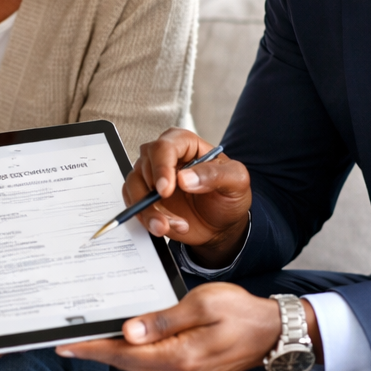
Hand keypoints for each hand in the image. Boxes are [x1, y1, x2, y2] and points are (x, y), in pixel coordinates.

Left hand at [58, 283, 282, 370]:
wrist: (273, 333)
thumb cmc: (241, 312)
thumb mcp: (201, 305)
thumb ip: (162, 321)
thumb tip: (129, 332)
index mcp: (179, 359)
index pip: (123, 355)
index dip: (91, 349)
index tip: (65, 346)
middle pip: (125, 363)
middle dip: (96, 349)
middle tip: (66, 338)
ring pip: (137, 365)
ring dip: (114, 351)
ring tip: (87, 335)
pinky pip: (151, 365)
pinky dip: (133, 353)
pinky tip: (122, 340)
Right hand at [126, 128, 251, 267]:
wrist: (220, 224)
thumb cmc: (228, 196)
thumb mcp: (236, 181)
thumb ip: (216, 175)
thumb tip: (185, 178)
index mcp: (185, 144)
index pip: (164, 147)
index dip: (161, 167)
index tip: (165, 190)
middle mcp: (164, 156)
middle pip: (144, 166)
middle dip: (153, 196)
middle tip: (169, 217)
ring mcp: (151, 176)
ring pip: (133, 186)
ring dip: (147, 211)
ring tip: (168, 226)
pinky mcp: (144, 196)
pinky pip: (133, 204)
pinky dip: (146, 218)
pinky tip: (165, 227)